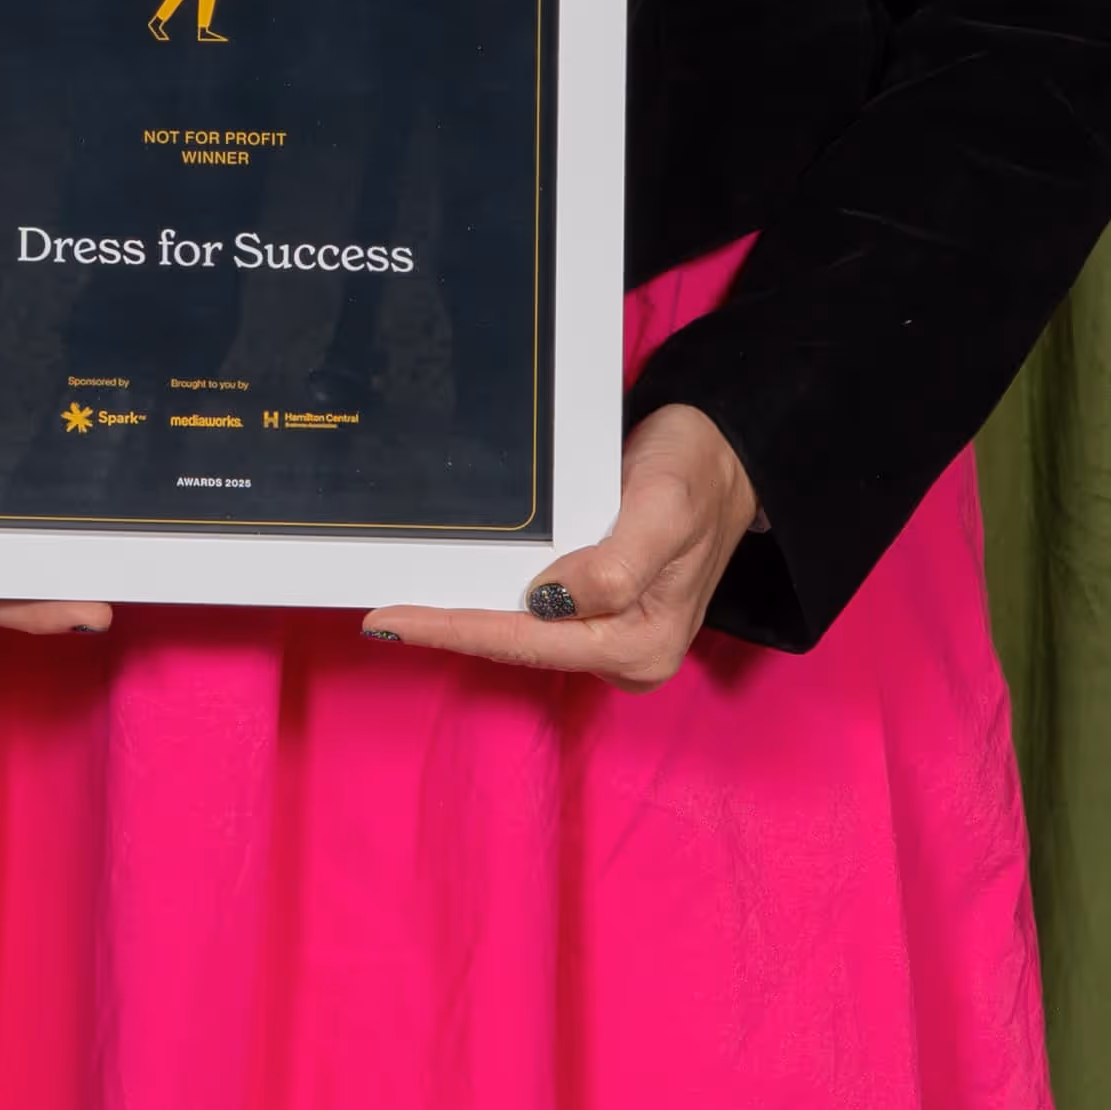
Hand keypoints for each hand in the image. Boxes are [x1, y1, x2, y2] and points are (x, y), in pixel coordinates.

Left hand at [358, 400, 762, 687]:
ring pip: (520, 634)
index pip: (528, 641)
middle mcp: (626, 653)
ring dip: (464, 616)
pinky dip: (490, 600)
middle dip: (451, 629)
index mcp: (642, 644)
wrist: (729, 456)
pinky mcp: (601, 612)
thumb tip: (548, 602)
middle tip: (380, 612)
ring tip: (400, 604)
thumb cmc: (698, 475)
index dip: (456, 630)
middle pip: (518, 645)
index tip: (392, 620)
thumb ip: (615, 564)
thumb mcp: (663, 510)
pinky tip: (451, 587)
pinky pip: (532, 615)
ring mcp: (612, 636)